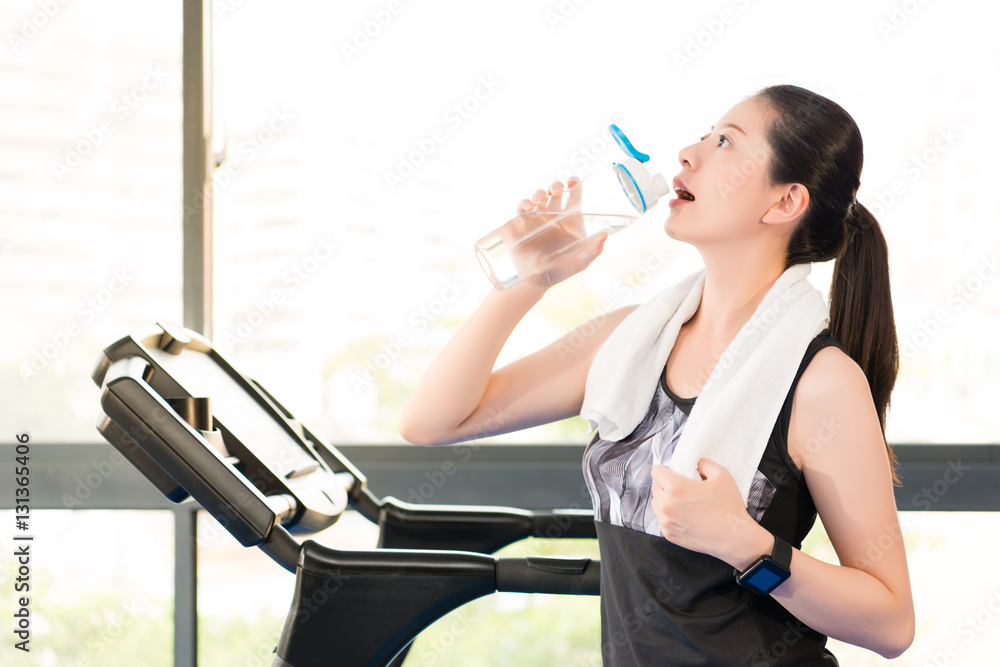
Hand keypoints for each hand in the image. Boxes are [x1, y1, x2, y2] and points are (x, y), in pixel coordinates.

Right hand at [511, 178, 606, 288]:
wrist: (535, 282)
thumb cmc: (560, 271)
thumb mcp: (579, 263)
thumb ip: (593, 251)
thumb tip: (605, 236)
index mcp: (570, 219)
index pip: (573, 195)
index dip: (574, 183)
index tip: (574, 180)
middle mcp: (553, 215)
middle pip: (555, 191)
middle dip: (555, 185)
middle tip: (557, 191)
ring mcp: (537, 217)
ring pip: (538, 195)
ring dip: (539, 193)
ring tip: (540, 202)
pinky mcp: (521, 223)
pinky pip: (521, 207)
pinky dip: (524, 203)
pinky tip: (528, 208)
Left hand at [649, 459, 768, 567]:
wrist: (735, 538)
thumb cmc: (729, 506)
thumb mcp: (722, 475)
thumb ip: (704, 463)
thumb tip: (695, 463)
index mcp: (676, 488)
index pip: (656, 472)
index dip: (665, 469)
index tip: (674, 473)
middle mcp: (667, 505)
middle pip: (655, 488)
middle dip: (664, 485)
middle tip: (680, 488)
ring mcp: (667, 522)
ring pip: (656, 504)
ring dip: (664, 500)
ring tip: (681, 502)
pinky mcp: (669, 535)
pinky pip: (661, 520)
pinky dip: (668, 516)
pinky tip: (684, 516)